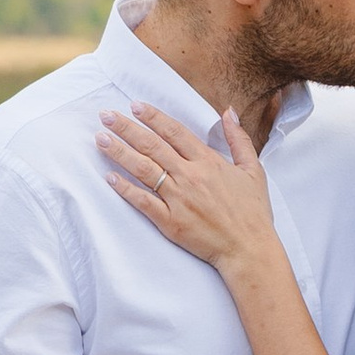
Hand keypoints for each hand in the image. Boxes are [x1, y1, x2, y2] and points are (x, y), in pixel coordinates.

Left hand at [98, 100, 278, 280]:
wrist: (249, 249)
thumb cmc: (253, 212)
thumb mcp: (253, 170)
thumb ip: (239, 139)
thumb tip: (228, 112)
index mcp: (208, 162)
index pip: (174, 132)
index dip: (153, 117)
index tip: (135, 105)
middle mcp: (190, 176)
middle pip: (152, 145)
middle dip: (127, 128)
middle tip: (106, 115)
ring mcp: (178, 199)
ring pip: (144, 169)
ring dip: (120, 152)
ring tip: (101, 139)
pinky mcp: (171, 222)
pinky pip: (143, 202)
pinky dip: (125, 189)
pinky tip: (110, 177)